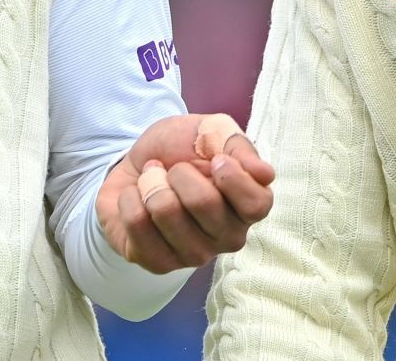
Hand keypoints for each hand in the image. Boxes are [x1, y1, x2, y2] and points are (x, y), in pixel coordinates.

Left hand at [96, 113, 275, 273]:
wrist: (137, 163)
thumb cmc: (182, 149)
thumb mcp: (213, 132)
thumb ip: (239, 147)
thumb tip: (265, 174)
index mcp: (248, 207)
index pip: (256, 205)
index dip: (232, 177)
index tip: (214, 159)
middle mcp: (227, 237)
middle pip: (204, 203)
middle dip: (179, 172)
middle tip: (174, 169)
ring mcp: (194, 255)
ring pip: (166, 212)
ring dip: (151, 183)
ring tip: (153, 181)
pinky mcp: (158, 263)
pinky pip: (137, 224)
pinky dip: (130, 198)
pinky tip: (137, 199)